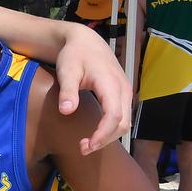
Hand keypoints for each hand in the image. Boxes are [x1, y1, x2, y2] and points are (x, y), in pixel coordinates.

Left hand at [55, 25, 131, 154]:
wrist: (85, 41)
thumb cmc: (74, 55)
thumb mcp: (67, 70)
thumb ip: (68, 91)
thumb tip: (66, 111)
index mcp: (110, 83)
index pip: (114, 115)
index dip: (103, 133)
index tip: (87, 145)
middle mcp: (123, 89)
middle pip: (123, 123)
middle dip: (105, 139)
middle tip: (82, 148)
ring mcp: (124, 92)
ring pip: (125, 122)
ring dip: (108, 136)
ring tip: (86, 144)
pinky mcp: (121, 94)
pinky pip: (122, 116)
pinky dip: (111, 128)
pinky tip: (95, 134)